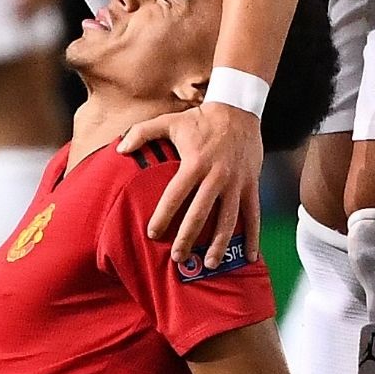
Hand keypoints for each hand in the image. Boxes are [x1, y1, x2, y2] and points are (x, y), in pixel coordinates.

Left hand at [118, 103, 263, 266]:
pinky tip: (251, 256)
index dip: (163, 215)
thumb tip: (119, 149)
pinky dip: (254, 236)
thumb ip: (142, 133)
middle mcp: (216, 176)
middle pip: (201, 213)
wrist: (239, 110)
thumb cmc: (200, 119)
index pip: (175, 195)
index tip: (152, 234)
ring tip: (209, 264)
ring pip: (229, 219)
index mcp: (194, 163)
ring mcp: (236, 182)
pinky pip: (254, 214)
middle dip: (188, 237)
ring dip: (220, 243)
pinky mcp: (252, 184)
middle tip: (177, 257)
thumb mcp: (169, 121)